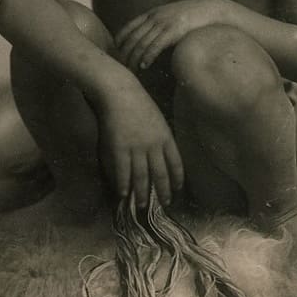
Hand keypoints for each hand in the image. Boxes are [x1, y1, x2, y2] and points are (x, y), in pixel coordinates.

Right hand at [97, 86, 183, 207]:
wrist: (119, 91)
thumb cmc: (138, 101)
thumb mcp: (157, 117)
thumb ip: (160, 136)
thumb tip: (161, 153)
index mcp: (165, 136)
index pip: (176, 163)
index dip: (177, 178)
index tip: (177, 189)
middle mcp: (153, 145)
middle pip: (160, 174)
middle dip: (162, 191)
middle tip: (163, 204)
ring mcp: (136, 148)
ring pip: (142, 177)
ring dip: (142, 194)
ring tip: (142, 205)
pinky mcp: (119, 148)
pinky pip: (123, 171)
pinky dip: (123, 184)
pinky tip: (123, 194)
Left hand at [115, 0, 224, 72]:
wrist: (210, 10)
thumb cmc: (192, 16)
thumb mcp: (171, 15)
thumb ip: (159, 23)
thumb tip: (151, 38)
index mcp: (153, 12)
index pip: (129, 26)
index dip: (120, 40)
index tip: (116, 52)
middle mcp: (155, 17)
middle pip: (132, 37)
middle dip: (125, 53)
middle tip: (121, 66)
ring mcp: (163, 23)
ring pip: (141, 43)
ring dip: (133, 59)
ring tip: (130, 70)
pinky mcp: (173, 31)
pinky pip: (155, 46)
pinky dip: (147, 57)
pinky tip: (144, 66)